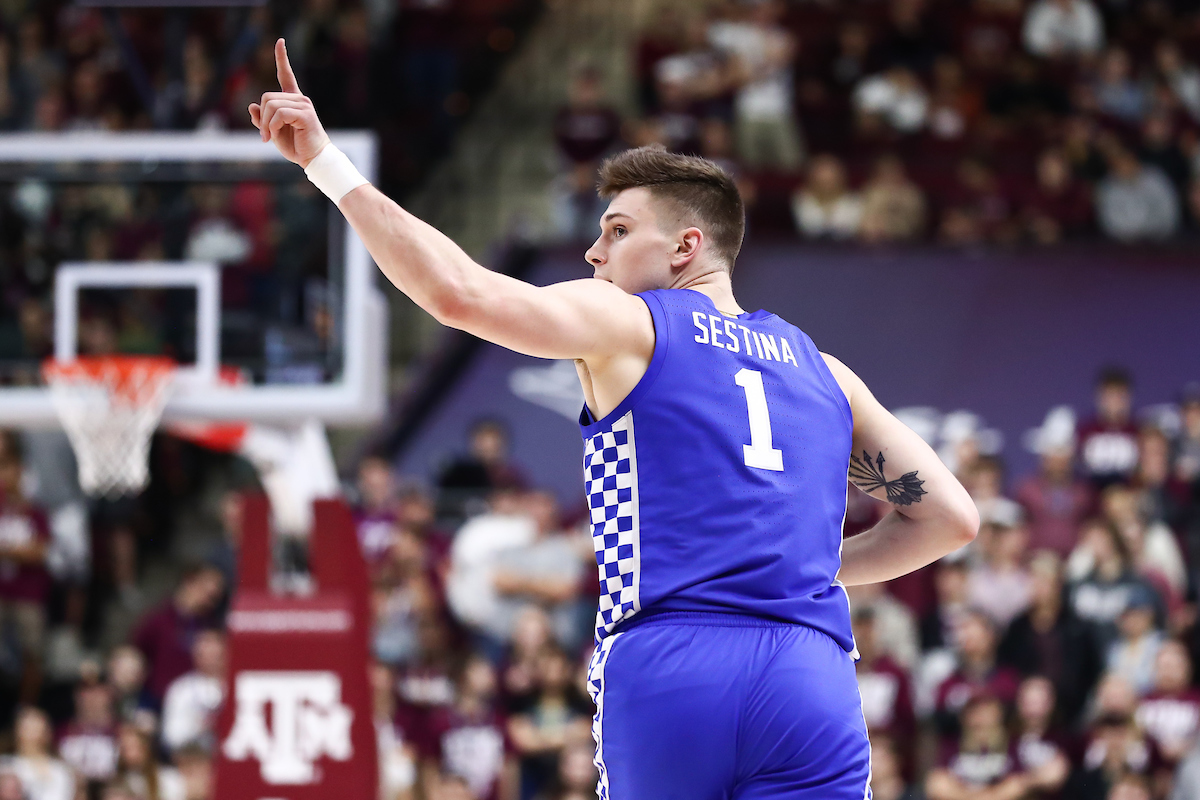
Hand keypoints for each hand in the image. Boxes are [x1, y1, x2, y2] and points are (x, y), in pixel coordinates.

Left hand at [248, 39, 329, 167]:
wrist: (313, 159)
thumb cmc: (296, 146)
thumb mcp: (273, 132)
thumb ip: (262, 119)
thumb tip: (252, 106)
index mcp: (293, 100)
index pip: (286, 74)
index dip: (281, 57)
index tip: (280, 41)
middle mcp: (299, 99)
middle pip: (266, 97)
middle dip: (261, 117)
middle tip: (264, 135)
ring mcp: (303, 105)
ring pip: (270, 105)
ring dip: (265, 124)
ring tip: (268, 138)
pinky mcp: (305, 114)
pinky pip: (279, 114)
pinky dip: (271, 126)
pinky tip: (273, 136)